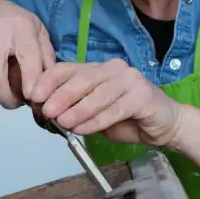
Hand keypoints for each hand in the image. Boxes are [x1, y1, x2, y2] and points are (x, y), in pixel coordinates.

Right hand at [0, 0, 56, 108]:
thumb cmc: (10, 21)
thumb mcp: (35, 29)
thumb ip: (45, 53)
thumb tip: (50, 81)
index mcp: (19, 27)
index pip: (27, 57)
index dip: (31, 80)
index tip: (34, 96)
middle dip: (7, 97)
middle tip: (17, 101)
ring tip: (9, 87)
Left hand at [30, 59, 183, 146]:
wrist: (165, 125)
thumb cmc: (128, 118)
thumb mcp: (94, 113)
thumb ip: (75, 108)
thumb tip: (48, 113)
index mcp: (98, 69)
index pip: (67, 69)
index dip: (49, 81)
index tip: (34, 95)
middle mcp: (113, 68)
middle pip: (81, 79)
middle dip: (61, 96)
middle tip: (47, 111)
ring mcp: (130, 80)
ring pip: (97, 94)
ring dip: (78, 110)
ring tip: (63, 123)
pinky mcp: (142, 95)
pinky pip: (114, 109)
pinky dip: (96, 120)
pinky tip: (83, 129)